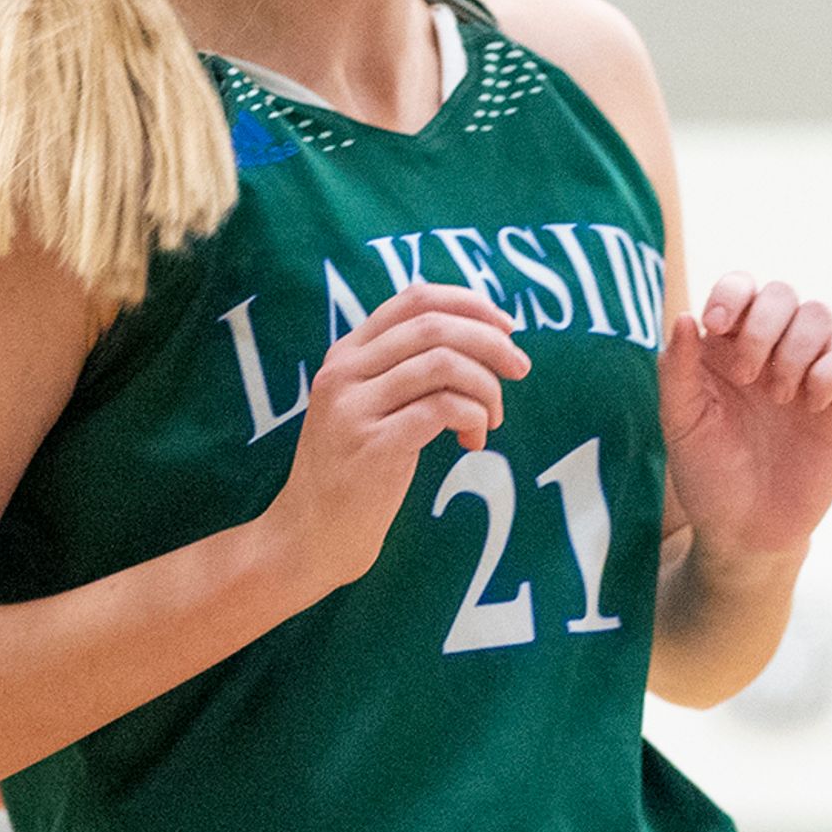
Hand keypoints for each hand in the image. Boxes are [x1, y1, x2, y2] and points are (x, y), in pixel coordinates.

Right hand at [261, 284, 530, 600]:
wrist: (311, 533)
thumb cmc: (358, 465)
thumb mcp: (374, 403)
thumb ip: (409, 366)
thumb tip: (487, 332)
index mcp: (346, 353)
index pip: (414, 298)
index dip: (470, 303)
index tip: (507, 327)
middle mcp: (344, 372)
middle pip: (435, 326)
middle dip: (492, 342)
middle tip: (520, 368)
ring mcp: (353, 408)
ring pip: (444, 364)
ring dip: (487, 386)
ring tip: (492, 417)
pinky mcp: (372, 446)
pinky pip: (444, 409)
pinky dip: (474, 418)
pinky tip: (473, 442)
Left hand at [660, 275, 831, 567]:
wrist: (747, 532)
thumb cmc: (708, 476)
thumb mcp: (680, 425)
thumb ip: (677, 371)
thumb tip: (683, 316)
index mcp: (726, 348)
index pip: (739, 288)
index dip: (733, 293)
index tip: (717, 326)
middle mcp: (769, 351)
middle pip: (782, 293)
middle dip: (763, 325)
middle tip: (747, 376)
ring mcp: (807, 372)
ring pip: (818, 314)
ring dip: (796, 347)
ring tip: (779, 395)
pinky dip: (829, 372)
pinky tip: (810, 407)